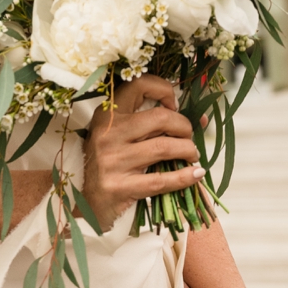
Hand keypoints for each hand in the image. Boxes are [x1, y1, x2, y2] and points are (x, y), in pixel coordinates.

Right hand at [80, 74, 202, 226]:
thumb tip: (201, 118)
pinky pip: (161, 180)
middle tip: (188, 136)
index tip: (174, 105)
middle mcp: (108, 133)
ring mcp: (113, 160)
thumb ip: (150, 123)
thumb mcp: (118, 136)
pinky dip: (185, 177)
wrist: (87, 201)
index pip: (138, 85)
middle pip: (160, 118)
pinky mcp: (120, 186)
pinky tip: (196, 174)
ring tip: (191, 155)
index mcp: (107, 115)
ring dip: (188, 150)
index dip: (164, 90)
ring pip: (164, 147)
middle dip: (184, 126)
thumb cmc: (109, 163)